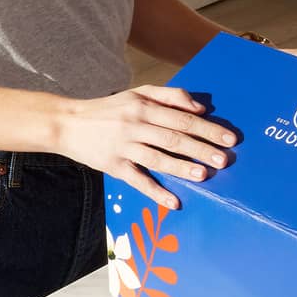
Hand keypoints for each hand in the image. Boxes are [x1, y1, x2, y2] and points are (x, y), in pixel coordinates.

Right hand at [55, 86, 236, 208]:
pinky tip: (173, 202)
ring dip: (182, 168)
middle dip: (201, 149)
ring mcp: (124, 147)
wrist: (67, 123)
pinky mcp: (114, 166)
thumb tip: (200, 108)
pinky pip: (138, 180)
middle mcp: (135, 125)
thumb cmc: (110, 109)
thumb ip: (171, 96)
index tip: (229, 139)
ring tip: (203, 175)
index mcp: (144, 106)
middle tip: (224, 160)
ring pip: (158, 158)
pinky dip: (155, 192)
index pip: (183, 118)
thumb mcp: (138, 93)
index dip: (208, 129)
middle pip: (174, 138)